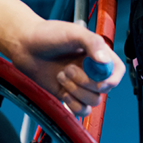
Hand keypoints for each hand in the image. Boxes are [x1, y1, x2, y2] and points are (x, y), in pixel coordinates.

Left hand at [9, 18, 124, 115]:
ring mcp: (80, 84)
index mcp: (97, 54)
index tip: (101, 82)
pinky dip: (73, 104)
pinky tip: (62, 90)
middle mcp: (91, 70)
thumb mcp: (74, 33)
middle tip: (68, 68)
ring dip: (76, 91)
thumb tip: (105, 61)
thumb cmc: (48, 34)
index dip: (112, 80)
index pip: (117, 71)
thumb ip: (93, 44)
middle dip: (85, 82)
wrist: (25, 45)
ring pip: (93, 101)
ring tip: (61, 75)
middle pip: (104, 89)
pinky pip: (81, 110)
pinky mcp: (69, 95)